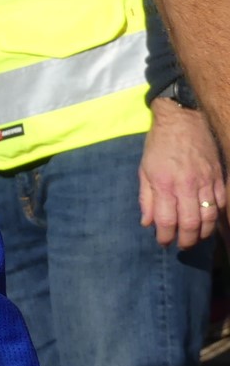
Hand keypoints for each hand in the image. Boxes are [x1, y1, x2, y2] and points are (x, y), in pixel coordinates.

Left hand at [139, 98, 225, 247]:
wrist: (182, 120)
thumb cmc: (158, 145)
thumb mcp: (144, 169)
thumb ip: (146, 198)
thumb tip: (147, 223)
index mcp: (164, 184)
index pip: (166, 220)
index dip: (165, 236)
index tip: (163, 242)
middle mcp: (187, 186)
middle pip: (191, 224)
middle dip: (186, 240)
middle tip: (181, 245)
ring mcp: (206, 182)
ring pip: (209, 217)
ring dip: (203, 233)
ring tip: (195, 238)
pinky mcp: (219, 177)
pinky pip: (221, 203)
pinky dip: (216, 217)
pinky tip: (209, 222)